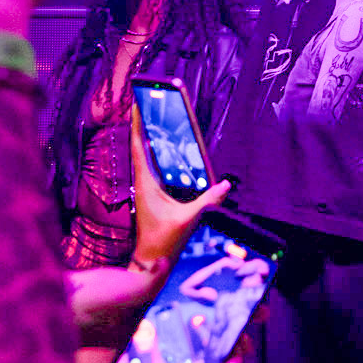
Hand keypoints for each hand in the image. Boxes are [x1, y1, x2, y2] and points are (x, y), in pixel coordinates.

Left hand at [130, 109, 229, 275]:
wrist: (150, 259)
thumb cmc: (163, 241)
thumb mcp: (188, 219)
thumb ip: (208, 201)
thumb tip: (226, 185)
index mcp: (145, 183)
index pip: (138, 147)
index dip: (137, 125)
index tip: (137, 104)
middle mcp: (143, 182)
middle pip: (140, 146)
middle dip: (143, 124)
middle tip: (149, 103)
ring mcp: (146, 188)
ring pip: (145, 156)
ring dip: (149, 138)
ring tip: (156, 118)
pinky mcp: (152, 194)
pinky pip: (153, 167)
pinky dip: (158, 154)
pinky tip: (168, 148)